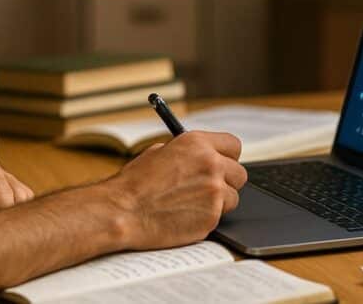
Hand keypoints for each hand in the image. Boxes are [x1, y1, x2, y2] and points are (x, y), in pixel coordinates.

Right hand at [106, 130, 247, 249]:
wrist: (122, 212)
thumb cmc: (134, 183)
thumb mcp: (159, 152)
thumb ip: (187, 153)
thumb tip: (202, 155)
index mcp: (197, 143)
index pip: (233, 145)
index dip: (227, 156)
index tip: (223, 162)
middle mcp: (211, 164)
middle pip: (239, 173)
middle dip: (226, 181)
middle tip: (209, 187)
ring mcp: (214, 192)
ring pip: (232, 197)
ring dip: (217, 202)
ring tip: (191, 204)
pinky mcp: (212, 216)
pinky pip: (219, 217)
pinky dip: (206, 218)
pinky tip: (185, 216)